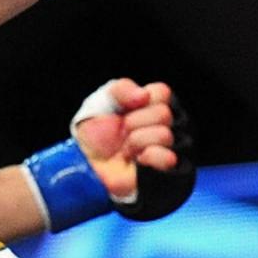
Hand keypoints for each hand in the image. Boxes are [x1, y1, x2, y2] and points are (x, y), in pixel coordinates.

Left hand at [73, 78, 179, 199]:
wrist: (88, 162)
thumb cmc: (97, 130)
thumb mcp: (103, 100)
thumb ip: (122, 89)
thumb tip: (144, 95)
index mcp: (154, 104)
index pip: (163, 92)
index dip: (139, 100)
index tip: (124, 108)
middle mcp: (166, 124)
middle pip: (164, 114)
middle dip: (134, 122)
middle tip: (123, 131)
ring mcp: (168, 147)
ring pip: (164, 135)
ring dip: (137, 141)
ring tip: (127, 148)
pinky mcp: (166, 169)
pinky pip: (168, 158)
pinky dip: (149, 157)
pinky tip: (138, 159)